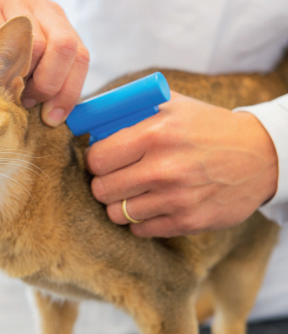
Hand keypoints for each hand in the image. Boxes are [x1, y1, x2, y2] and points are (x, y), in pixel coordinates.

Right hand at [0, 0, 88, 126]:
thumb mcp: (13, 55)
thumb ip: (34, 74)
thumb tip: (49, 112)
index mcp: (54, 21)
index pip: (80, 57)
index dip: (70, 92)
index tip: (53, 117)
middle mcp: (39, 8)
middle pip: (67, 49)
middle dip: (51, 86)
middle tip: (29, 103)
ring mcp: (12, 3)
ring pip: (38, 45)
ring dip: (26, 79)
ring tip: (8, 92)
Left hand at [85, 92, 278, 237]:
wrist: (261, 156)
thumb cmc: (208, 128)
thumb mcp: (173, 105)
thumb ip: (131, 110)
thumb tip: (91, 121)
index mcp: (156, 134)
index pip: (97, 158)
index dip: (95, 160)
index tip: (102, 160)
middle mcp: (164, 168)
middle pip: (102, 189)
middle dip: (103, 183)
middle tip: (114, 178)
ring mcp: (176, 199)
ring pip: (117, 214)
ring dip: (119, 204)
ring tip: (132, 192)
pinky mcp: (188, 222)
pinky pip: (140, 230)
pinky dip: (140, 220)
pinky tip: (152, 205)